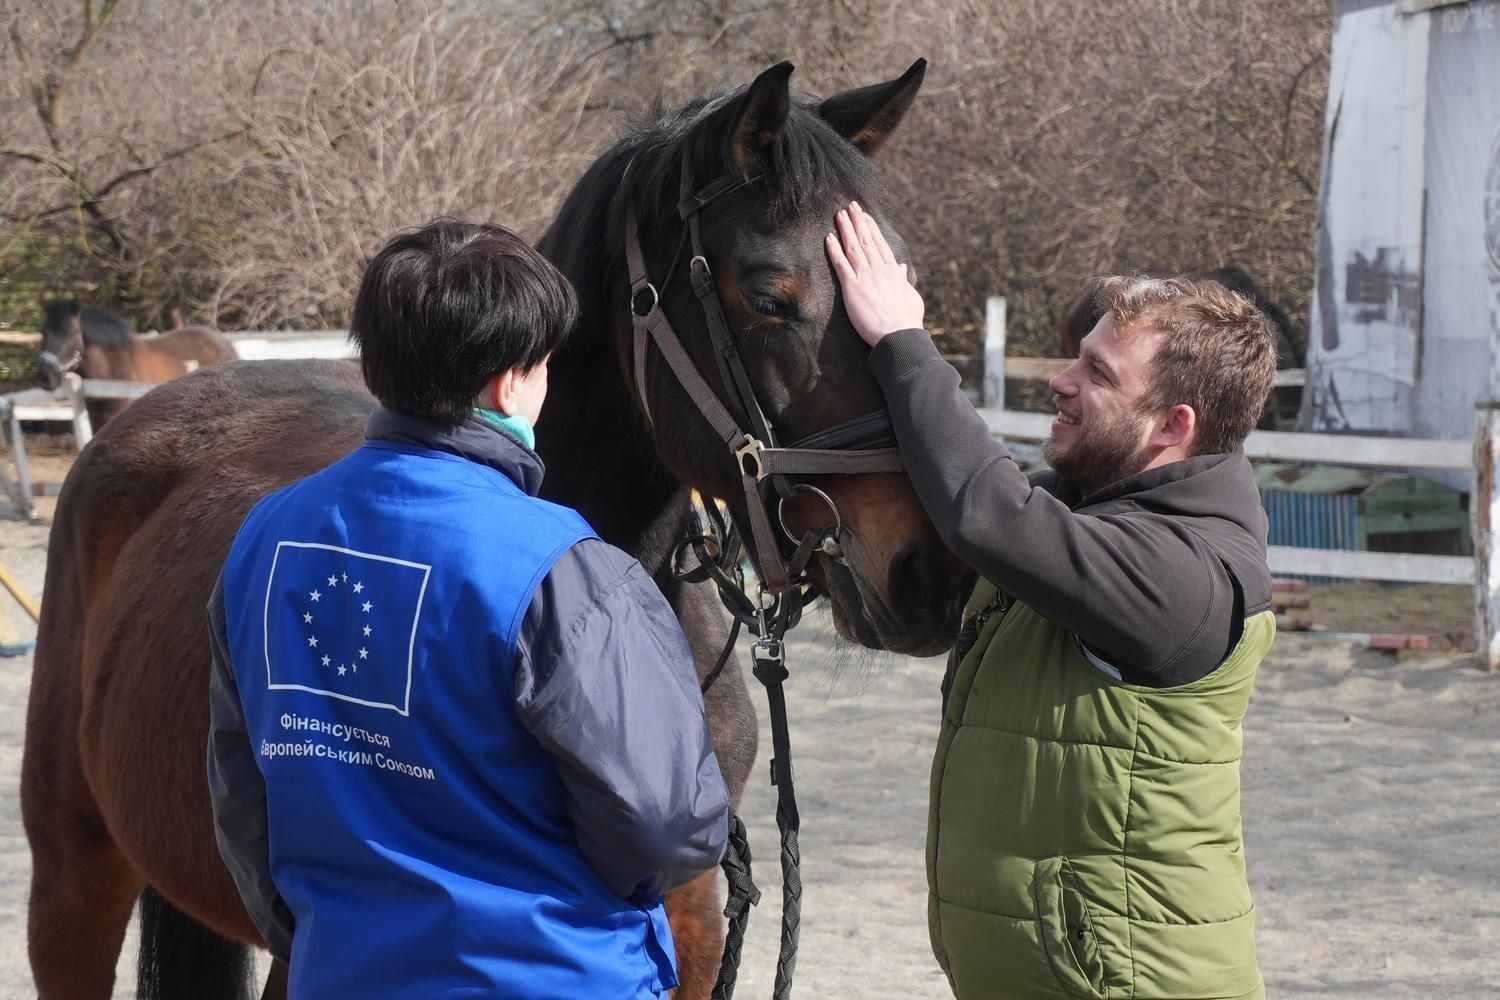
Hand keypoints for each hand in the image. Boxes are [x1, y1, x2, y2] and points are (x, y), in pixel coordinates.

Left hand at [826, 202, 924, 346]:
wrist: (899, 334)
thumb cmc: (907, 319)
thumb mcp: (909, 295)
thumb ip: (902, 279)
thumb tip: (900, 267)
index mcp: (892, 271)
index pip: (879, 244)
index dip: (871, 228)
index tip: (865, 216)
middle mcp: (878, 269)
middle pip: (866, 239)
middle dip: (858, 221)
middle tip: (850, 205)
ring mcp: (865, 276)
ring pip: (853, 247)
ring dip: (846, 229)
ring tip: (839, 214)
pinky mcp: (853, 288)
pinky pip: (841, 265)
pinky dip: (834, 250)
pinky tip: (828, 238)